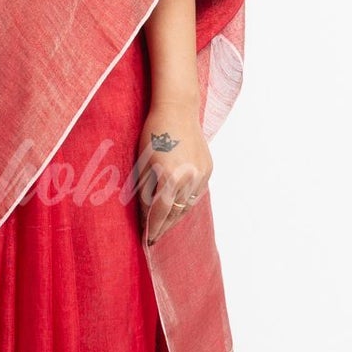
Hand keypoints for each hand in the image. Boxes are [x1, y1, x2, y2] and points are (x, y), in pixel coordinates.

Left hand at [137, 99, 211, 246]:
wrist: (178, 109)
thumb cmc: (153, 133)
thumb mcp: (143, 163)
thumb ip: (145, 191)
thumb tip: (146, 216)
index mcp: (170, 177)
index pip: (160, 213)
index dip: (152, 229)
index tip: (147, 241)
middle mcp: (190, 178)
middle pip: (176, 213)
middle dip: (164, 226)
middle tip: (154, 238)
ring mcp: (202, 174)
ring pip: (188, 205)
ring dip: (176, 216)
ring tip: (164, 225)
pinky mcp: (209, 169)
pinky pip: (196, 193)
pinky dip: (186, 201)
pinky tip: (178, 206)